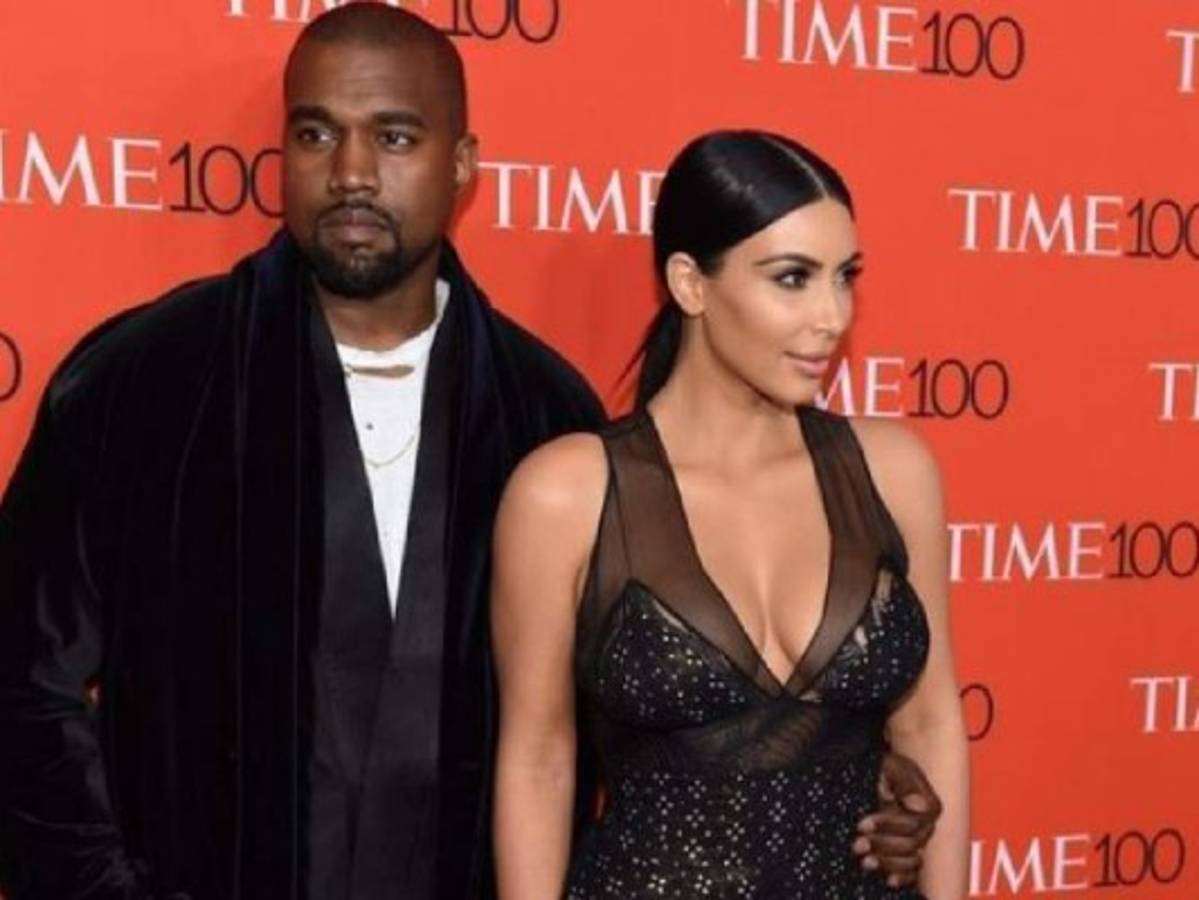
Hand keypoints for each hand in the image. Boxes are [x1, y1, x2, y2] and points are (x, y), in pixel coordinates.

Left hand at [852, 751, 941, 887]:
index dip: (887, 826)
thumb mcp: (893, 765)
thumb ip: (906, 782)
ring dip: (887, 862)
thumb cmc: (885, 766)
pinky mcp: (907, 850)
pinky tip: (888, 881)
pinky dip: (903, 877)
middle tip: (857, 844)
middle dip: (881, 845)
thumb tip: (918, 807)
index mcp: (928, 805)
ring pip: (911, 861)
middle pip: (910, 845)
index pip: (912, 825)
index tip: (861, 824)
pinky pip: (913, 871)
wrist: (875, 773)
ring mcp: (918, 839)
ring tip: (864, 860)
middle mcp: (926, 825)